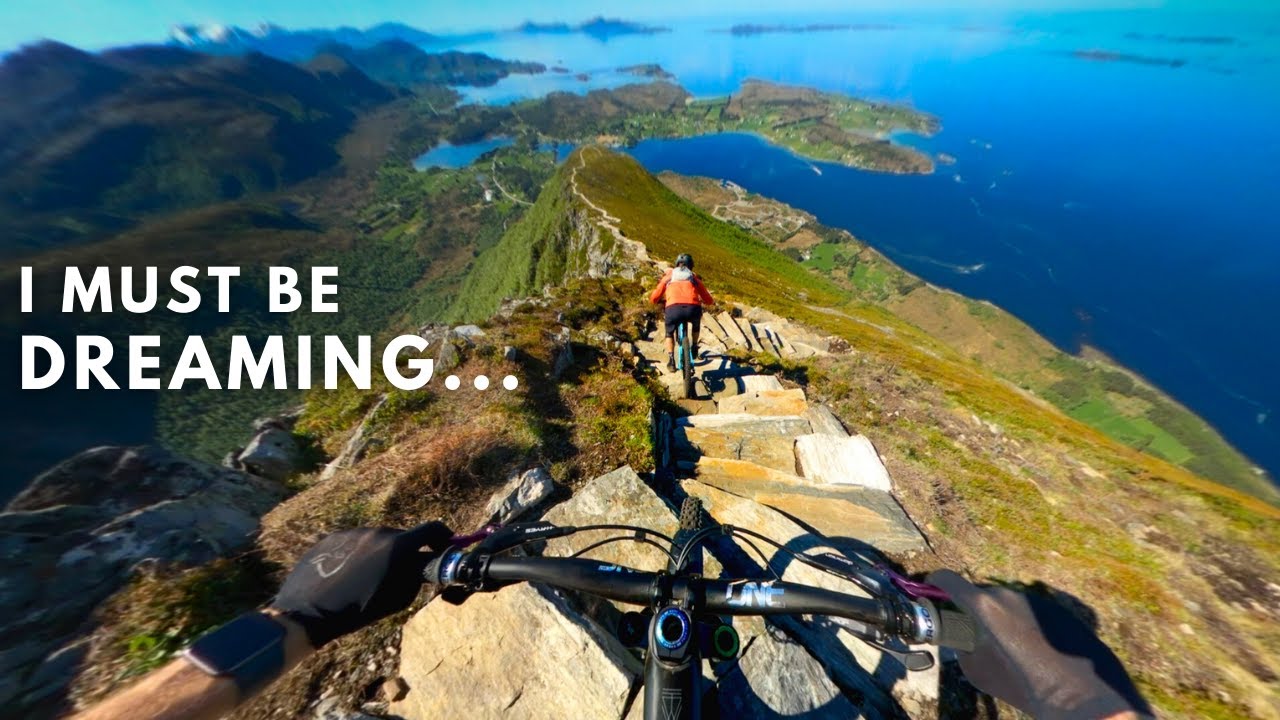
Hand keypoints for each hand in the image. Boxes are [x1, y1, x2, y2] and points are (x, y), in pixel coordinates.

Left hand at [272, 522, 452, 646]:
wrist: (310, 611)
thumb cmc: (359, 610)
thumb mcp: (398, 599)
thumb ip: (415, 577)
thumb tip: (423, 565)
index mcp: (397, 545)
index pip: (431, 529)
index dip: (443, 536)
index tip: (445, 545)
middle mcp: (377, 532)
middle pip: (401, 536)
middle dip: (405, 551)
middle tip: (400, 571)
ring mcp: (352, 532)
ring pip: (375, 539)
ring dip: (379, 553)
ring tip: (367, 576)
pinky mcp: (333, 537)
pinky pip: (353, 542)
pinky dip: (357, 554)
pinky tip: (347, 574)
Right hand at [928, 570, 1152, 719]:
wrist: (1080, 696)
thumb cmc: (1023, 685)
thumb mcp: (979, 672)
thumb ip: (963, 647)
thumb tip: (963, 638)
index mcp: (985, 605)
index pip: (949, 580)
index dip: (936, 581)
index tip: (931, 585)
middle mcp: (1010, 594)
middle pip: (982, 593)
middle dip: (973, 608)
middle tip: (972, 630)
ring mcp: (1037, 599)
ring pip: (1009, 602)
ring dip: (1002, 616)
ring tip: (1008, 645)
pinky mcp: (1059, 609)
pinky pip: (1032, 612)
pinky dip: (1026, 624)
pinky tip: (1034, 648)